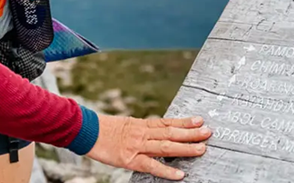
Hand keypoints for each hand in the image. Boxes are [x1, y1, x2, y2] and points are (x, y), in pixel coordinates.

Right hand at [85, 114, 211, 179]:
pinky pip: (151, 165)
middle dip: (191, 133)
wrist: (86, 131)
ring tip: (201, 148)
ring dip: (185, 148)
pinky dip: (166, 171)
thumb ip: (142, 129)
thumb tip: (157, 131)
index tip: (200, 120)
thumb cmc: (104, 129)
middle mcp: (142, 133)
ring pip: (165, 146)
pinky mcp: (129, 159)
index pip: (167, 122)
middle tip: (208, 132)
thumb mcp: (126, 125)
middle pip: (170, 133)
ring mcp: (137, 146)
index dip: (184, 121)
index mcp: (141, 124)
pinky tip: (180, 174)